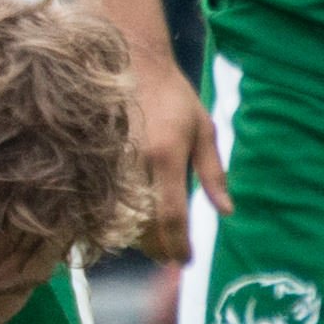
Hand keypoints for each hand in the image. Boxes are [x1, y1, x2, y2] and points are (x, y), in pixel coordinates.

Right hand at [123, 40, 223, 259]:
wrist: (132, 62)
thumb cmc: (173, 95)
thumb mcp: (204, 129)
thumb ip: (213, 173)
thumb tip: (225, 210)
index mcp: (167, 156)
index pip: (172, 215)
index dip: (179, 244)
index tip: (185, 261)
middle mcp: (137, 162)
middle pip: (144, 223)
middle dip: (158, 248)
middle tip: (170, 260)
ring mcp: (113, 161)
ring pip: (121, 215)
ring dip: (138, 238)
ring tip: (154, 247)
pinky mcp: (98, 158)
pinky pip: (106, 200)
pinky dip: (120, 219)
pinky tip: (132, 224)